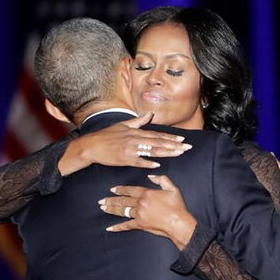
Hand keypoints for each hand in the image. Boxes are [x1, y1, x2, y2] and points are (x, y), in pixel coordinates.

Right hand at [59, 113, 191, 174]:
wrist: (91, 145)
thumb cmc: (107, 136)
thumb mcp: (123, 125)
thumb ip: (138, 121)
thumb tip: (150, 114)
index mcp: (135, 132)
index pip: (157, 135)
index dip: (170, 137)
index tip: (183, 139)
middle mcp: (135, 139)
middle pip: (158, 143)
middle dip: (174, 145)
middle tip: (187, 148)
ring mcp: (130, 149)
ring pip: (151, 151)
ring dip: (166, 152)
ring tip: (178, 153)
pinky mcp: (124, 158)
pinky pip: (138, 161)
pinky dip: (147, 162)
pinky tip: (157, 164)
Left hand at [99, 174, 196, 249]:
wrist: (179, 223)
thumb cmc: (177, 207)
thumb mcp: (173, 189)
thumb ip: (162, 180)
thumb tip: (151, 176)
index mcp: (147, 193)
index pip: (130, 190)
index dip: (120, 189)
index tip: (113, 189)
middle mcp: (140, 203)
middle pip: (123, 200)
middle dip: (111, 200)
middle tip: (102, 200)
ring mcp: (139, 214)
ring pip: (121, 211)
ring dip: (111, 209)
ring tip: (103, 208)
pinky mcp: (140, 224)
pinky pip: (126, 226)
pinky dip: (117, 227)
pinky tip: (109, 228)